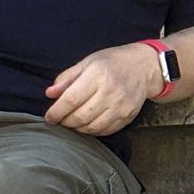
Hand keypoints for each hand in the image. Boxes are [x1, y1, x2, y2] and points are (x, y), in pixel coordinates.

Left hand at [44, 42, 162, 136]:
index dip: (57, 111)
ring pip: (92, 127)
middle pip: (80, 116)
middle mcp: (110, 91)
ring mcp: (121, 106)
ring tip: (73, 121)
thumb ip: (67, 78)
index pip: (71, 99)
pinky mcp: (128, 116)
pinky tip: (88, 123)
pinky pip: (105, 130)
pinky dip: (92, 130)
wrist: (143, 67)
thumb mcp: (87, 63)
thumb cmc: (112, 63)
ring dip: (78, 128)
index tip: (49, 117)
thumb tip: (50, 94)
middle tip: (61, 119)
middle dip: (66, 121)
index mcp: (97, 75)